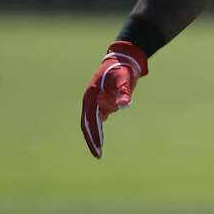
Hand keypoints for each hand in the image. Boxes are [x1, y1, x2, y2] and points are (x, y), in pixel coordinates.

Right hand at [81, 41, 148, 157]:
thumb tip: (123, 105)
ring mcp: (96, 100)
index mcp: (91, 97)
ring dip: (97, 132)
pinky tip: (103, 131)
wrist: (124, 58)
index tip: (98, 150)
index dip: (93, 137)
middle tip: (98, 155)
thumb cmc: (122, 68)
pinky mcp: (104, 98)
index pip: (90, 122)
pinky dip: (101, 123)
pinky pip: (100, 114)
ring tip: (100, 147)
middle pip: (89, 124)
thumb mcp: (124, 78)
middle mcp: (91, 100)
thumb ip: (123, 92)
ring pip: (95, 120)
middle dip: (92, 139)